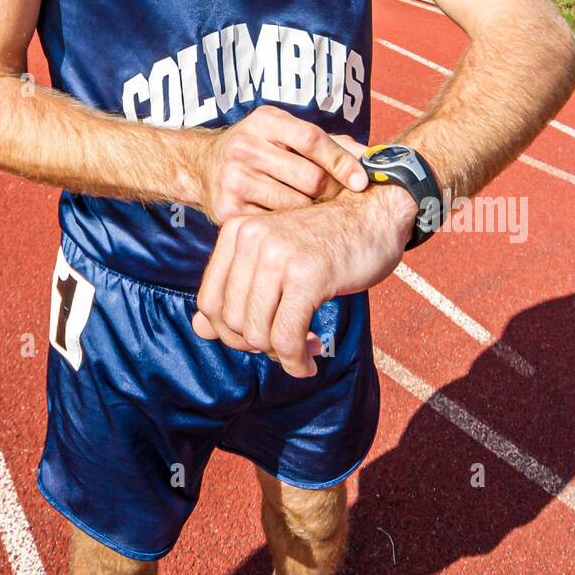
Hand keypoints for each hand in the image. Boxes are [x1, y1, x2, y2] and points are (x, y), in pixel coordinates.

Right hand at [189, 105, 368, 225]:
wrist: (202, 166)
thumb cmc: (259, 148)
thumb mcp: (286, 133)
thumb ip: (329, 143)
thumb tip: (373, 158)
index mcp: (265, 121)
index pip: (313, 140)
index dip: (343, 162)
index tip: (362, 181)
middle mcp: (245, 147)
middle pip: (309, 177)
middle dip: (329, 191)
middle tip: (333, 198)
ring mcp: (234, 179)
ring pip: (296, 205)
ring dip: (311, 211)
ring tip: (311, 208)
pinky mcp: (227, 210)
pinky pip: (276, 224)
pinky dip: (289, 226)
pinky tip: (290, 222)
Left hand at [192, 186, 414, 376]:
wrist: (374, 215)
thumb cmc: (324, 242)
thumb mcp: (273, 259)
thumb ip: (236, 291)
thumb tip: (200, 329)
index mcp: (236, 231)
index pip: (209, 302)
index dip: (228, 333)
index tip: (258, 339)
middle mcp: (250, 238)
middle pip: (232, 322)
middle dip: (258, 346)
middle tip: (287, 347)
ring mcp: (278, 255)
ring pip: (258, 333)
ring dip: (282, 355)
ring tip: (305, 350)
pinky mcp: (307, 274)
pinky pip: (287, 337)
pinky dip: (297, 359)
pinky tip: (311, 359)